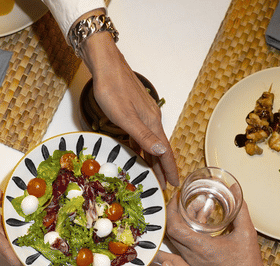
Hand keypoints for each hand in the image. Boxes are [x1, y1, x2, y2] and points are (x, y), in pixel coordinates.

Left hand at [79, 24, 178, 187]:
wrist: (105, 66)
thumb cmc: (112, 89)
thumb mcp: (125, 117)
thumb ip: (143, 136)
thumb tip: (162, 152)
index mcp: (152, 122)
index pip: (165, 151)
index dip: (170, 168)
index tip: (175, 184)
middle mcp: (151, 119)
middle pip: (159, 149)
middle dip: (163, 168)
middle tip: (165, 185)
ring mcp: (143, 115)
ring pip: (150, 143)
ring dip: (152, 159)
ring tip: (153, 175)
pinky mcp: (134, 111)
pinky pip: (141, 135)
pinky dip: (142, 148)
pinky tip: (137, 153)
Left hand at [165, 195, 279, 265]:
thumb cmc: (248, 264)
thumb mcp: (247, 233)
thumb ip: (240, 209)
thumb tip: (234, 190)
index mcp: (201, 247)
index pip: (174, 227)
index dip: (171, 210)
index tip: (177, 197)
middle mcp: (191, 257)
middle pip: (172, 231)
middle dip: (176, 213)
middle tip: (188, 202)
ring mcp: (191, 264)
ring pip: (176, 240)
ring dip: (182, 224)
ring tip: (197, 212)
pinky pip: (182, 248)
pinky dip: (186, 235)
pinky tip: (202, 227)